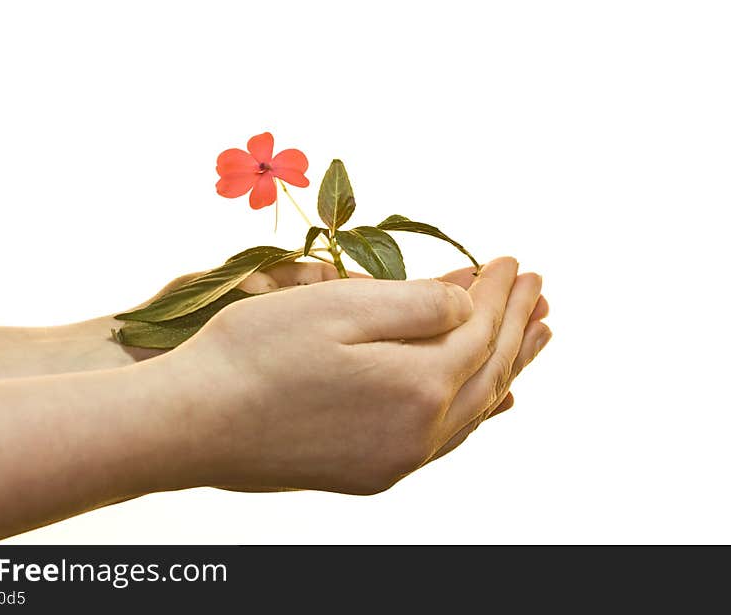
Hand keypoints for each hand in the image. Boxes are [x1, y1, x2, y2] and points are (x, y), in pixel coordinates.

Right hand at [152, 257, 550, 494]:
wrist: (190, 424)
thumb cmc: (254, 354)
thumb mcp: (339, 305)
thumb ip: (418, 304)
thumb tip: (466, 304)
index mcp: (418, 388)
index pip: (478, 330)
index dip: (499, 292)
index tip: (513, 259)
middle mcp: (418, 434)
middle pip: (488, 371)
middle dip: (516, 325)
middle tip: (540, 290)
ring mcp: (394, 460)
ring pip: (472, 409)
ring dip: (506, 367)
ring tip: (536, 337)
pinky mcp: (369, 471)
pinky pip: (443, 437)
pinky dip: (473, 408)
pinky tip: (490, 398)